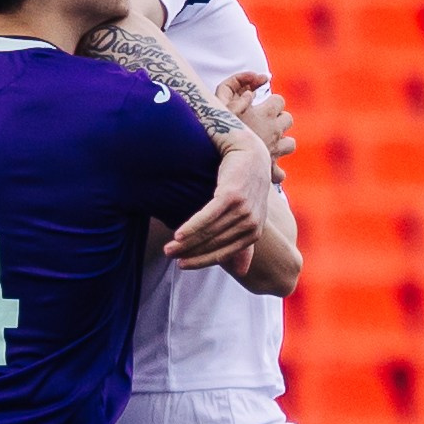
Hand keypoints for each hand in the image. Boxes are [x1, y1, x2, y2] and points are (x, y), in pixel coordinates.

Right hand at [165, 133, 271, 269]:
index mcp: (255, 232)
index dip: (201, 261)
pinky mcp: (232, 196)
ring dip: (186, 242)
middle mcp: (251, 223)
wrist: (249, 152)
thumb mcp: (248, 215)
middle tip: (169, 255)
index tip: (182, 265)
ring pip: (209, 232)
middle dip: (190, 253)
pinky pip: (208, 217)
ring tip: (168, 248)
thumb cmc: (246, 184)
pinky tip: (178, 235)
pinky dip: (192, 227)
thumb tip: (241, 272)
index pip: (224, 253)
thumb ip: (243, 243)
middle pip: (214, 244)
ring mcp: (243, 210)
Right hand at [217, 72, 295, 182]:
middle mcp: (275, 131)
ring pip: (290, 144)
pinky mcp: (270, 170)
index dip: (271, 102)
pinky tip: (266, 170)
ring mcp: (275, 151)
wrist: (220, 159)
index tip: (260, 107)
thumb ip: (235, 88)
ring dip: (281, 143)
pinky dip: (275, 172)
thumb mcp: (223, 102)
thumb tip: (250, 93)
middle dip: (278, 121)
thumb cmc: (220, 129)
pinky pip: (280, 174)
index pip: (279, 100)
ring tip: (268, 144)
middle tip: (263, 124)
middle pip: (287, 119)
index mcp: (266, 114)